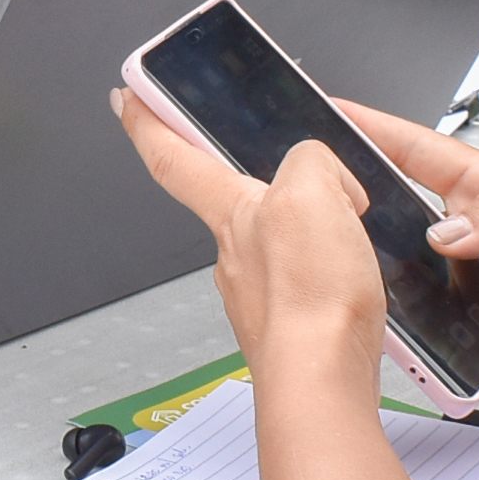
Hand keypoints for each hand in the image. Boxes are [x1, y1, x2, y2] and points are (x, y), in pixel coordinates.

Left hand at [114, 90, 389, 387]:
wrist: (321, 380)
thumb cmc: (310, 302)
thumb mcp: (313, 194)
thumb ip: (310, 164)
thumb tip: (321, 174)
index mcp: (230, 211)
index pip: (173, 157)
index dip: (147, 123)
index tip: (126, 99)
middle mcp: (234, 252)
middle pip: (233, 198)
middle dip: (253, 180)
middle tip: (280, 167)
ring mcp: (260, 290)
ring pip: (274, 240)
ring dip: (302, 226)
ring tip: (345, 224)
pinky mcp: (292, 321)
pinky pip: (305, 277)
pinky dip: (325, 266)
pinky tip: (352, 271)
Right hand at [336, 100, 478, 380]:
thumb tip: (445, 234)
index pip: (422, 156)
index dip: (377, 135)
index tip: (332, 112)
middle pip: (407, 229)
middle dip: (368, 224)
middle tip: (330, 220)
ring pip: (423, 291)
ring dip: (400, 293)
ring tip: (368, 288)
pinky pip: (460, 346)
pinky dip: (440, 350)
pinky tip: (424, 344)